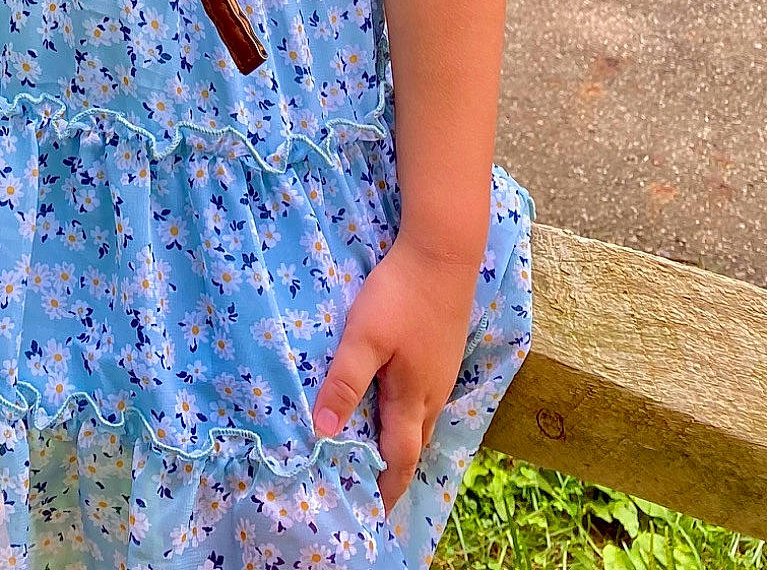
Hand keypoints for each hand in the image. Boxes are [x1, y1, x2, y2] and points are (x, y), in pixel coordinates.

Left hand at [311, 236, 479, 516]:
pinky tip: (397, 401)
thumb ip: (345, 382)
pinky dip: (410, 413)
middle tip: (371, 486)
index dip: (386, 487)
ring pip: (422, 420)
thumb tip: (323, 431)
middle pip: (413, 444)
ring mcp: (441, 372)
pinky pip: (426, 398)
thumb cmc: (400, 296)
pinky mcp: (443, 351)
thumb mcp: (364, 337)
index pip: (399, 457)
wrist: (443, 254)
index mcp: (412, 397)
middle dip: (394, 469)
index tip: (374, 511)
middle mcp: (432, 393)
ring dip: (402, 440)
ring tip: (380, 451)